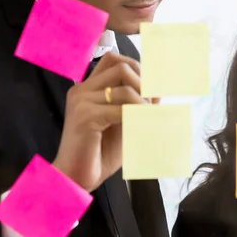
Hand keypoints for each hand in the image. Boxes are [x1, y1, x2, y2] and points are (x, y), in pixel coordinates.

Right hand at [52, 52, 149, 191]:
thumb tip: (159, 89)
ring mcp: (82, 101)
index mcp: (89, 87)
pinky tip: (142, 127)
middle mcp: (82, 89)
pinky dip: (138, 117)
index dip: (138, 69)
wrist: (77, 176)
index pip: (114, 59)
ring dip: (144, 105)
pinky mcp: (85, 117)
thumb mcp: (124, 121)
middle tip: (152, 105)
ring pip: (125, 89)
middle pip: (121, 68)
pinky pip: (122, 110)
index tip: (152, 89)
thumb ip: (137, 103)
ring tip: (149, 120)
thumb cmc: (101, 151)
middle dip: (144, 84)